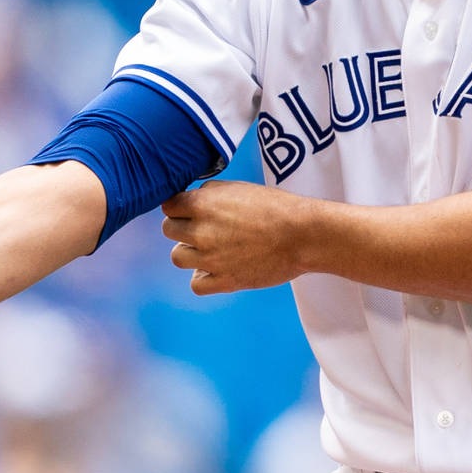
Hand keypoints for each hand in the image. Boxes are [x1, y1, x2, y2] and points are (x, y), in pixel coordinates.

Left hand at [161, 181, 311, 295]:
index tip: (190, 210)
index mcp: (203, 204)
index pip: (168, 205)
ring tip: (211, 247)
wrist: (303, 234)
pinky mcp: (225, 281)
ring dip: (191, 251)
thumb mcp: (238, 188)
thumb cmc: (275, 207)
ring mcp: (211, 259)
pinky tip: (217, 268)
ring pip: (177, 257)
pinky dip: (203, 276)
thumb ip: (209, 193)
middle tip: (206, 227)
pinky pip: (195, 284)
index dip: (179, 206)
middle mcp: (201, 231)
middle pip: (169, 230)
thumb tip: (191, 199)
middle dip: (183, 227)